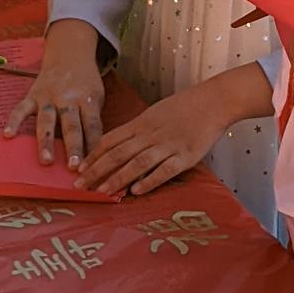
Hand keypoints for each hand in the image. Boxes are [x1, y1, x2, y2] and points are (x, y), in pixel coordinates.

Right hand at [4, 20, 103, 166]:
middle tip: (73, 167)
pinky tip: (8, 135)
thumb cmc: (85, 83)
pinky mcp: (33, 94)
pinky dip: (14, 121)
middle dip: (72, 146)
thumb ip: (93, 120)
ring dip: (47, 141)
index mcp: (88, 99)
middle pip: (71, 125)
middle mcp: (68, 98)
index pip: (92, 125)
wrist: (69, 54)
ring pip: (47, 121)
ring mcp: (49, 96)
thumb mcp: (97, 97)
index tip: (93, 164)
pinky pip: (21, 109)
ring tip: (46, 160)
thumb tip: (94, 152)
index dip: (93, 144)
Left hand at [76, 81, 231, 195]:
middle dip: (97, 171)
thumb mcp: (155, 114)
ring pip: (138, 163)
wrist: (214, 101)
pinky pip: (165, 170)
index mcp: (142, 123)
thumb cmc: (184, 107)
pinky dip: (149, 181)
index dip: (94, 155)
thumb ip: (137, 130)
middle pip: (118, 153)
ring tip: (103, 192)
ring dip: (118, 178)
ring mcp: (169, 145)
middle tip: (81, 186)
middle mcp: (151, 134)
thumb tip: (117, 147)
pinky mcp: (186, 155)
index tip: (79, 169)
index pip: (111, 140)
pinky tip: (136, 191)